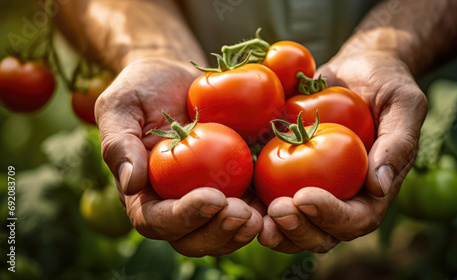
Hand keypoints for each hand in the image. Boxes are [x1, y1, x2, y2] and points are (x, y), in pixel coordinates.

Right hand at [96, 58, 262, 256]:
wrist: (176, 80)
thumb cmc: (142, 90)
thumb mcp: (120, 107)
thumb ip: (119, 144)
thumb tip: (130, 184)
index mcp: (144, 194)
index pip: (158, 221)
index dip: (184, 217)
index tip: (212, 198)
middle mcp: (174, 204)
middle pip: (192, 239)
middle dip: (218, 232)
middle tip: (242, 213)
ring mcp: (206, 198)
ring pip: (222, 232)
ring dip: (242, 231)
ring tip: (263, 216)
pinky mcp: (233, 186)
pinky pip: (248, 209)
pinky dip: (264, 213)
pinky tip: (280, 202)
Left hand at [258, 47, 427, 252]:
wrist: (357, 69)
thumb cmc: (386, 83)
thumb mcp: (403, 104)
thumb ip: (397, 143)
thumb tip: (380, 187)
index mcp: (373, 190)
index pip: (357, 218)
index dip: (331, 216)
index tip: (305, 197)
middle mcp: (343, 197)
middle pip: (322, 233)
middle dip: (299, 229)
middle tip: (277, 210)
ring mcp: (314, 188)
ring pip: (294, 226)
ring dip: (274, 228)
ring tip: (252, 217)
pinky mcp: (288, 175)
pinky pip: (271, 197)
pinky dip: (254, 204)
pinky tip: (234, 197)